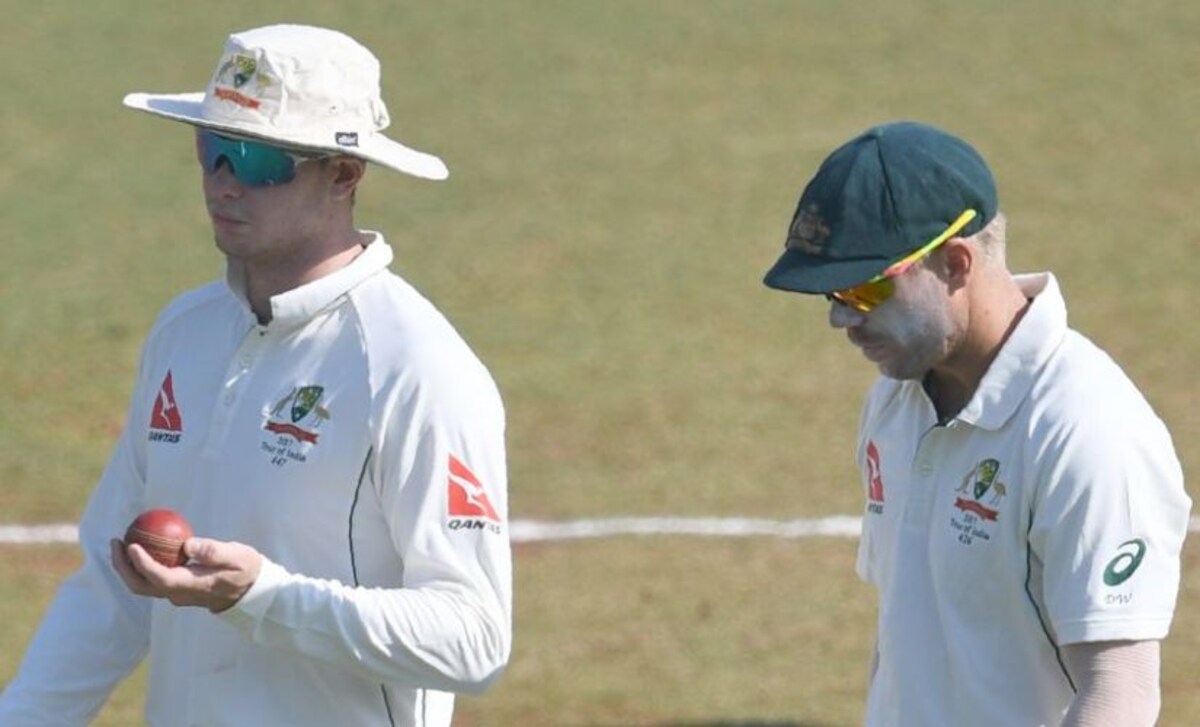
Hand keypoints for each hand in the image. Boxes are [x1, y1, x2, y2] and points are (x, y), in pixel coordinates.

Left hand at [111, 536, 262, 612]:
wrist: (250, 592)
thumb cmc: (246, 570)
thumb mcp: (238, 556)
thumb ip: (215, 551)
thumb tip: (189, 544)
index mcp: (192, 586)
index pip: (160, 578)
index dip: (142, 564)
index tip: (131, 545)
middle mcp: (179, 594)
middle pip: (141, 586)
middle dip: (123, 566)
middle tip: (116, 541)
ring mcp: (176, 594)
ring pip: (143, 585)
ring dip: (127, 566)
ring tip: (121, 542)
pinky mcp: (176, 589)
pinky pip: (151, 578)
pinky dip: (140, 565)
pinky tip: (140, 546)